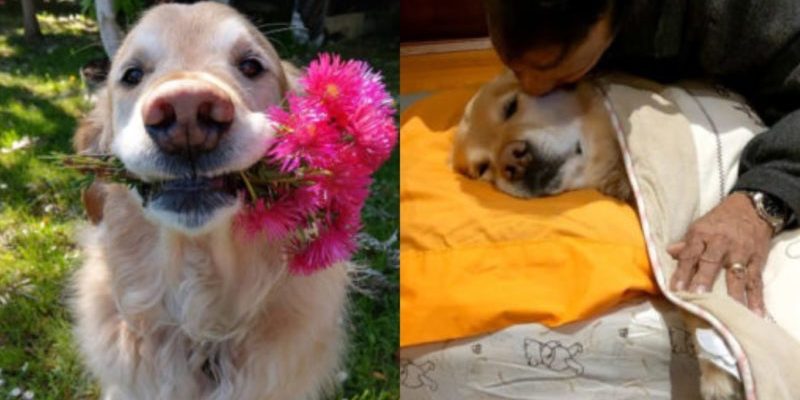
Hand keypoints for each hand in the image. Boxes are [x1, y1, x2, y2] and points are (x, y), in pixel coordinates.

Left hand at [668, 193, 771, 315]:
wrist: (751, 208)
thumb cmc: (719, 220)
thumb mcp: (699, 226)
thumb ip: (686, 244)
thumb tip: (668, 253)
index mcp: (702, 234)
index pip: (690, 254)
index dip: (682, 272)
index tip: (675, 290)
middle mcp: (721, 243)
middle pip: (711, 262)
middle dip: (704, 280)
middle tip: (697, 297)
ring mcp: (741, 252)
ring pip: (736, 274)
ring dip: (732, 294)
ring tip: (727, 311)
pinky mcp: (757, 260)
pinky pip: (757, 281)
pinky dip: (757, 298)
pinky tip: (755, 313)